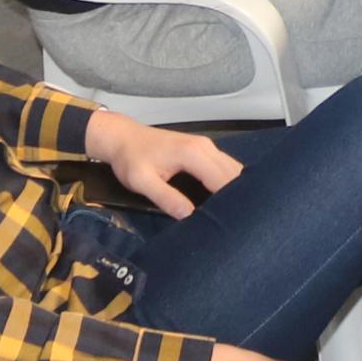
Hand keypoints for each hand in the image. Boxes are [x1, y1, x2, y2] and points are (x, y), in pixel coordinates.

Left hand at [84, 107, 242, 218]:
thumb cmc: (130, 159)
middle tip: (235, 223)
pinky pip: (225, 166)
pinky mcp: (204, 149)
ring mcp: (207, 146)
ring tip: (231, 213)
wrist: (123, 137)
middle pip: (234, 173)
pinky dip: (228, 181)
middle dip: (238, 196)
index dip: (230, 201)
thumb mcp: (142, 182)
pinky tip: (224, 199)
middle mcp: (206, 147)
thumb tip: (189, 216)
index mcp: (193, 154)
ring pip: (233, 168)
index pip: (223, 180)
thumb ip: (166, 198)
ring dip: (235, 189)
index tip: (232, 223)